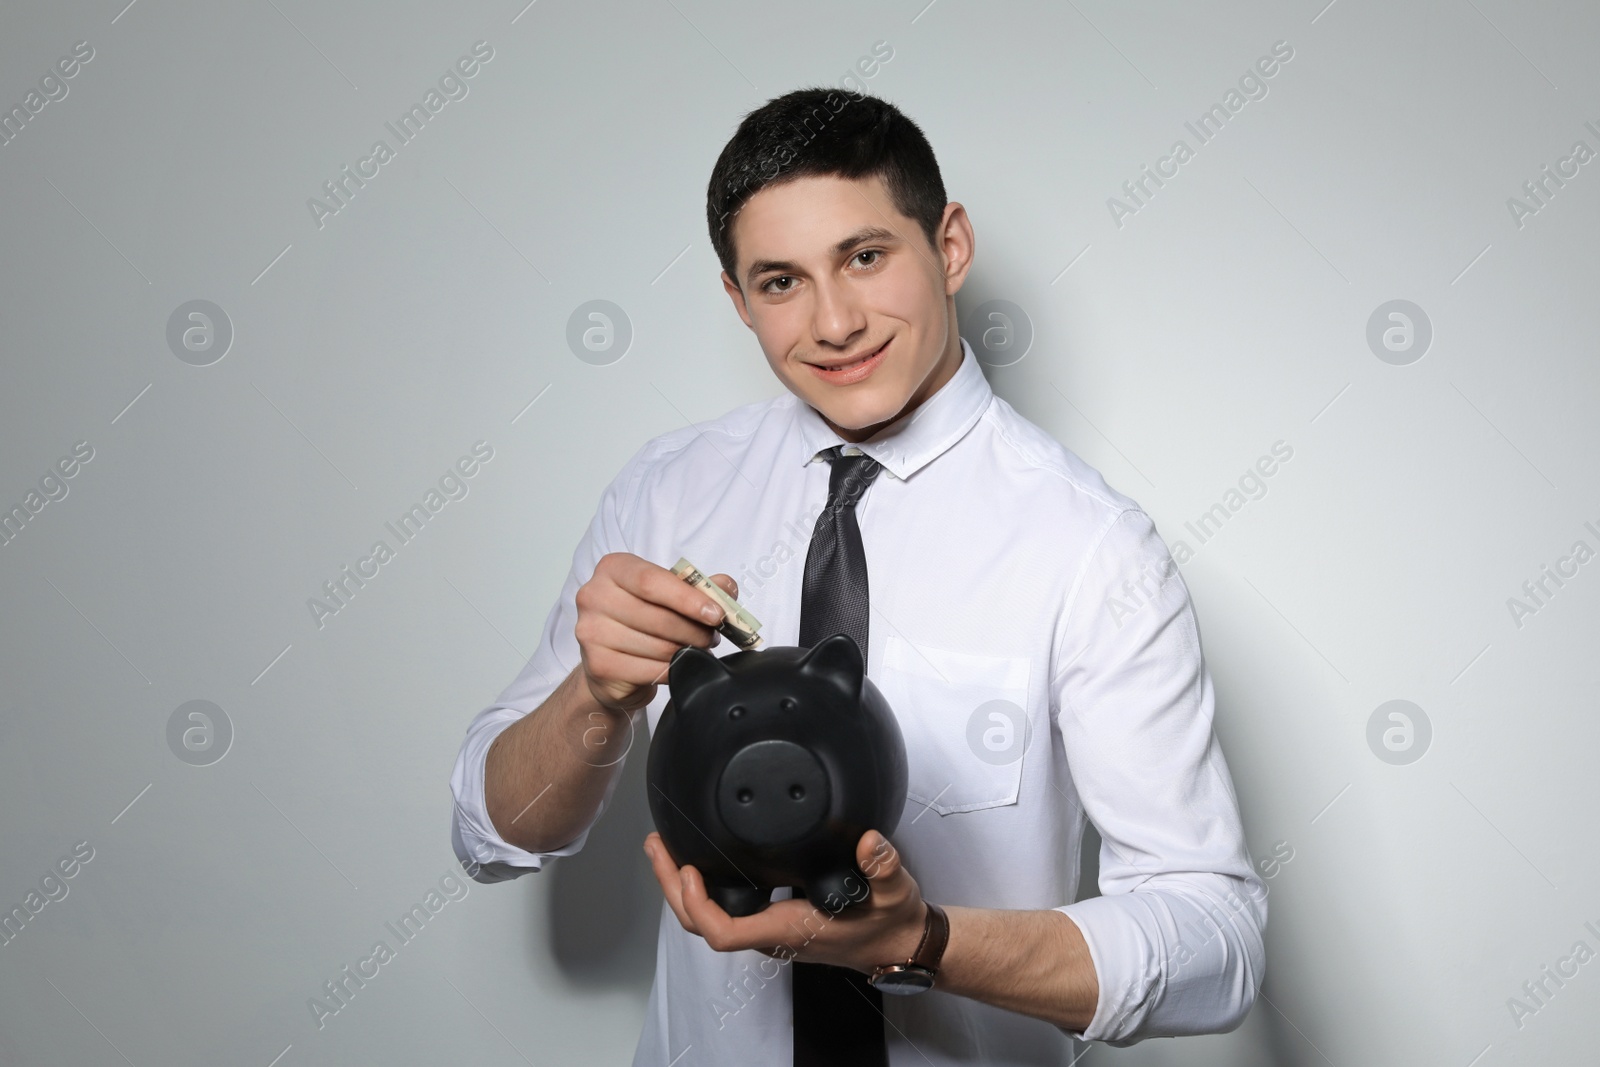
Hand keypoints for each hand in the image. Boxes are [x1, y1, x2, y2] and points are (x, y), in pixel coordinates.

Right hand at [574, 553, 737, 713]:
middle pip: (657, 616)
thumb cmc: (640, 621)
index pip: (651, 581)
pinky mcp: (598, 665)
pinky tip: (677, 666)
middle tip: (712, 637)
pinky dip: (672, 670)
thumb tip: (726, 587)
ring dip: (687, 651)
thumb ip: (697, 587)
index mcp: (612, 569)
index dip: (688, 598)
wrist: (611, 664)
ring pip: (657, 645)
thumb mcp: (667, 595)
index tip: (716, 613)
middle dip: (694, 630)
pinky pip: (649, 670)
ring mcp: (591, 632)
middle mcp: (594, 596)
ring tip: (695, 650)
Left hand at [643, 828, 927, 973]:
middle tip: (656, 845)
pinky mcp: (772, 921)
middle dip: (672, 888)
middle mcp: (771, 935)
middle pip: (702, 926)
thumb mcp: (894, 891)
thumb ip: (883, 866)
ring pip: (709, 920)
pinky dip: (704, 888)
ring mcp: (768, 930)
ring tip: (666, 849)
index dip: (698, 904)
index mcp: (789, 929)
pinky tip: (702, 861)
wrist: (898, 944)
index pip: (725, 932)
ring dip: (682, 888)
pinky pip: (725, 911)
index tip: (690, 869)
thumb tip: (870, 843)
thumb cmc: (890, 922)